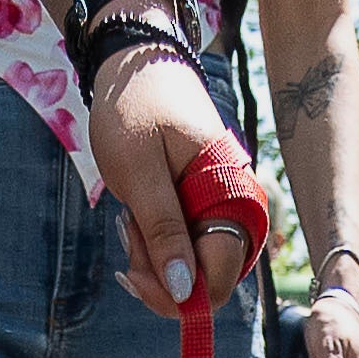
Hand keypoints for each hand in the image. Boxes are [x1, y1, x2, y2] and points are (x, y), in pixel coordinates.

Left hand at [81, 50, 253, 311]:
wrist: (134, 65)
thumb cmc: (134, 110)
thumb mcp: (140, 173)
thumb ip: (163, 231)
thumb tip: (184, 292)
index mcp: (228, 192)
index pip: (221, 273)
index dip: (181, 292)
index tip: (135, 278)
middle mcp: (232, 203)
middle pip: (208, 276)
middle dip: (163, 276)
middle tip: (127, 241)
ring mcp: (216, 205)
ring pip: (192, 264)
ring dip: (154, 258)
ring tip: (127, 221)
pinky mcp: (199, 205)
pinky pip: (183, 244)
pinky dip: (154, 244)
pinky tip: (134, 219)